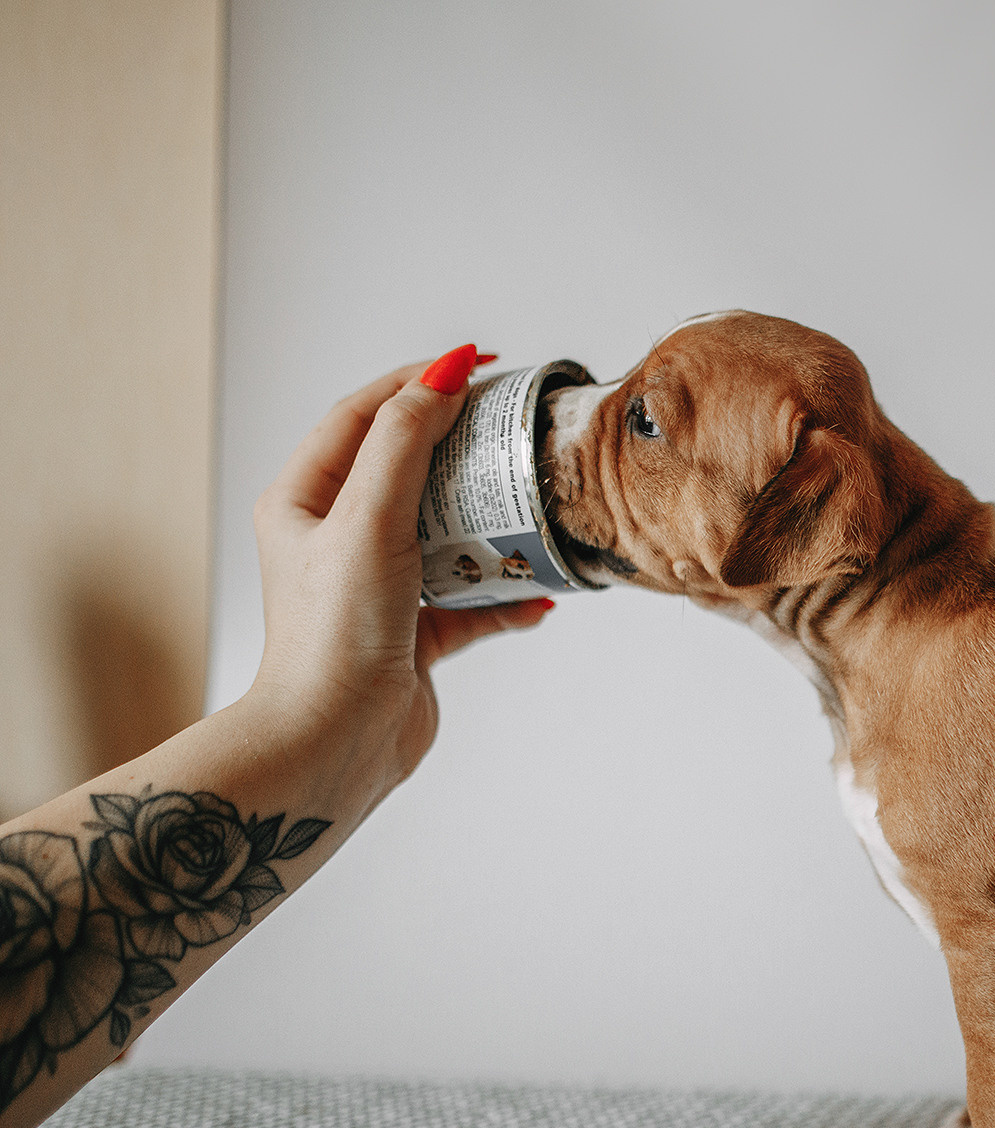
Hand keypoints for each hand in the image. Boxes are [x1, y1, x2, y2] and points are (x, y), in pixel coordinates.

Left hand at [248, 346, 552, 788]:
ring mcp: (377, 588)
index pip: (362, 416)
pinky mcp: (413, 637)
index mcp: (303, 501)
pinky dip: (506, 597)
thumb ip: (403, 443)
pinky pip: (470, 602)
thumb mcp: (367, 520)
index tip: (474, 365)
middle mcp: (335, 540)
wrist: (335, 743)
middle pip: (410, 471)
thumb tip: (440, 377)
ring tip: (533, 510)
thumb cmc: (332, 637)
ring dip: (492, 526)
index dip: (417, 383)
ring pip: (446, 535)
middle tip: (513, 429)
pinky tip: (539, 595)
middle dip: (465, 452)